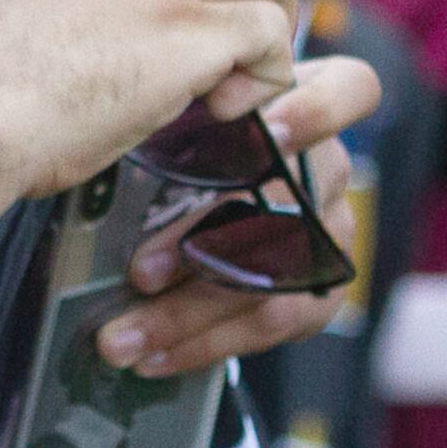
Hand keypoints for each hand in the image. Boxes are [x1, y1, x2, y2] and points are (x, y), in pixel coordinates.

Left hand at [95, 67, 380, 377]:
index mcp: (304, 106)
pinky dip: (204, 343)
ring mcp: (331, 232)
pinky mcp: (321, 288)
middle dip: (203, 249)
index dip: (316, 111)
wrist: (221, 186)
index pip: (349, 92)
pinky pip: (271, 324)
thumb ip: (170, 118)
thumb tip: (97, 137)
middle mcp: (328, 170)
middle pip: (287, 210)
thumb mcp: (181, 115)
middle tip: (137, 275)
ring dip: (188, 316)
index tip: (265, 131)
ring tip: (121, 338)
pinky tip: (153, 355)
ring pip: (272, 282)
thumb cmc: (189, 137)